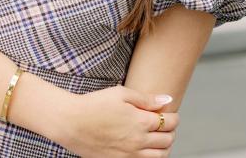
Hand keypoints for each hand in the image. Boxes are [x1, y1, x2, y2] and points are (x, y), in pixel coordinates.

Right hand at [59, 85, 178, 156]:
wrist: (71, 122)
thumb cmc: (94, 104)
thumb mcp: (120, 93)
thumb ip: (146, 99)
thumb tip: (167, 99)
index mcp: (141, 122)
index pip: (169, 122)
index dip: (174, 117)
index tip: (171, 113)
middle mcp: (139, 141)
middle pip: (168, 140)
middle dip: (171, 131)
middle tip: (166, 124)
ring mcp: (130, 155)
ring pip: (160, 156)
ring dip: (164, 146)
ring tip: (158, 137)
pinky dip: (151, 157)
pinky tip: (145, 148)